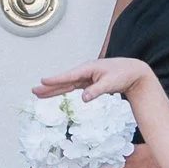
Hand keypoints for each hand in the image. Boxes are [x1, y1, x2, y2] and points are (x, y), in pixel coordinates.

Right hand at [33, 56, 152, 102]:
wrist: (134, 71)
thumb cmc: (124, 74)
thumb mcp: (111, 83)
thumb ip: (96, 91)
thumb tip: (83, 99)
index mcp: (88, 69)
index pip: (69, 76)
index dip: (55, 80)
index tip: (43, 81)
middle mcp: (85, 72)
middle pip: (63, 81)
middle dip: (49, 86)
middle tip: (34, 91)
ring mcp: (86, 77)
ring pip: (66, 84)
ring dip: (53, 89)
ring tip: (38, 93)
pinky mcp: (89, 81)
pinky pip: (72, 86)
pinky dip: (62, 89)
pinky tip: (54, 92)